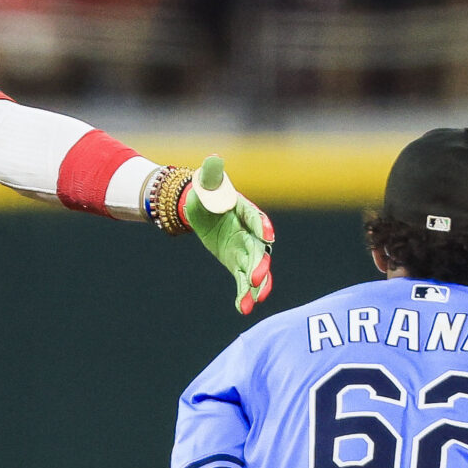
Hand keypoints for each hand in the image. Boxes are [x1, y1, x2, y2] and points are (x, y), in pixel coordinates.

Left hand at [183, 156, 274, 314]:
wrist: (199, 206)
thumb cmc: (205, 191)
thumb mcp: (205, 183)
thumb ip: (212, 175)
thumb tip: (213, 159)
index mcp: (245, 210)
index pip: (256, 218)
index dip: (262, 227)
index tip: (267, 237)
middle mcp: (250, 231)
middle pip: (259, 249)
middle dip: (260, 264)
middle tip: (258, 279)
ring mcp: (245, 248)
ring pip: (255, 269)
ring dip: (256, 285)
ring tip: (255, 301)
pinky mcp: (237, 261)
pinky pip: (243, 279)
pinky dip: (244, 293)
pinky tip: (243, 308)